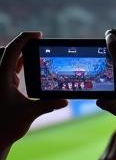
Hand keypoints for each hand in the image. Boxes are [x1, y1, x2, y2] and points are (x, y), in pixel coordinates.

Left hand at [0, 31, 67, 159]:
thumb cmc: (7, 125)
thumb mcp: (30, 113)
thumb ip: (48, 105)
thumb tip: (65, 100)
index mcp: (1, 77)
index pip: (12, 50)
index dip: (25, 39)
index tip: (38, 34)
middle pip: (5, 51)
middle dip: (20, 45)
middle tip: (37, 45)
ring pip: (4, 60)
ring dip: (18, 57)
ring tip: (33, 58)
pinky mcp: (0, 87)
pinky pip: (6, 70)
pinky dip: (16, 67)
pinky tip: (24, 72)